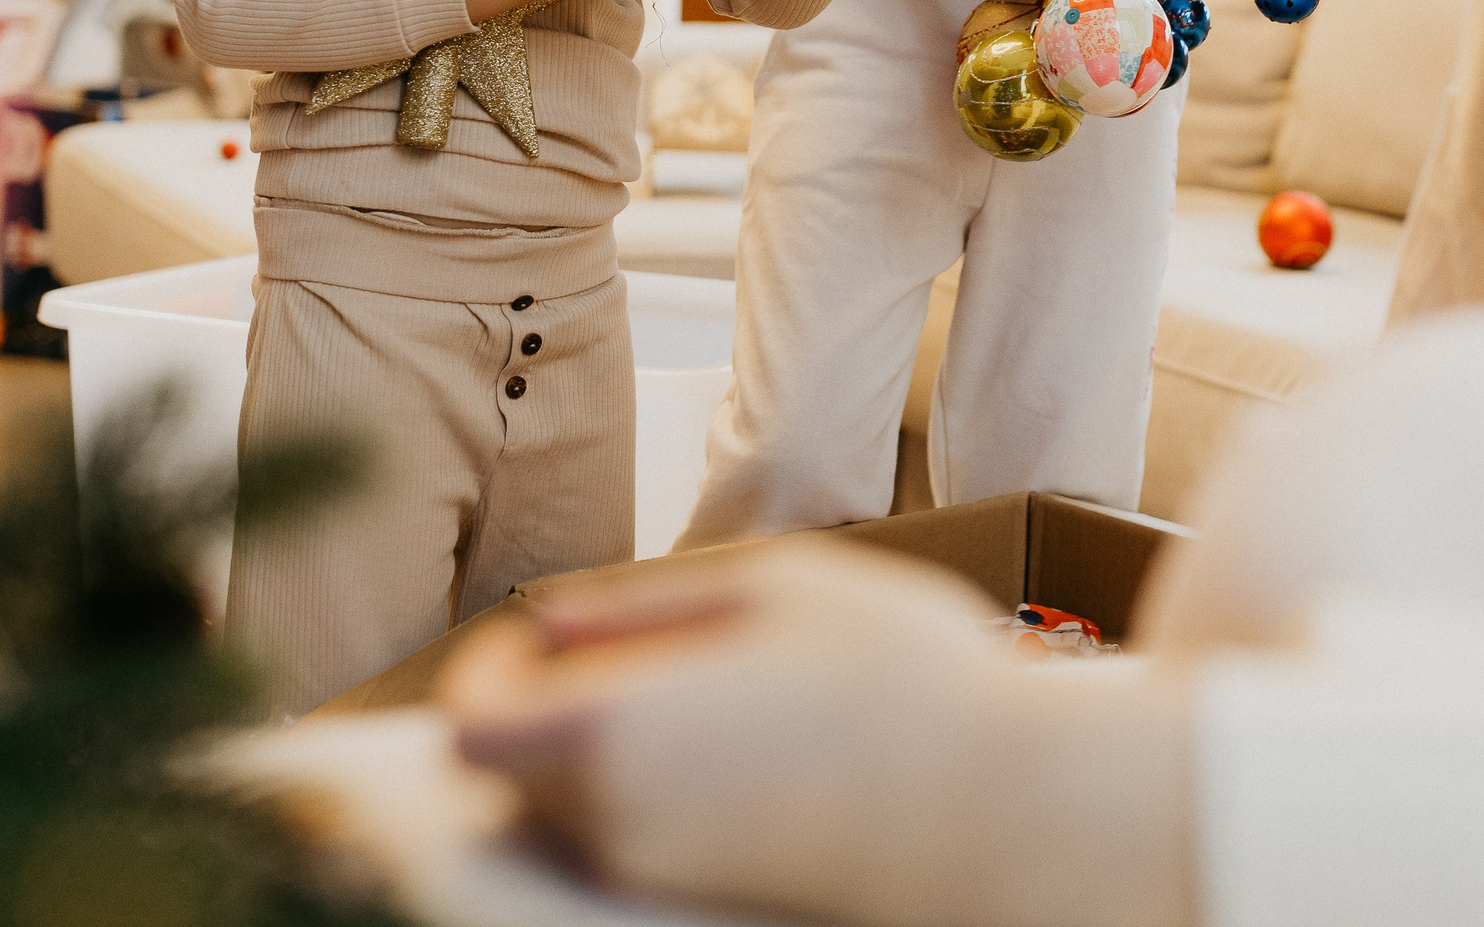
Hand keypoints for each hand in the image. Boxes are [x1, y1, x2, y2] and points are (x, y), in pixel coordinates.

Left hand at [443, 541, 1191, 926]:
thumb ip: (641, 604)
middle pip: (515, 773)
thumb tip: (549, 621)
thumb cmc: (906, 680)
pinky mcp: (709, 898)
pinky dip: (658, 789)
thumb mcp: (777, 587)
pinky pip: (636, 837)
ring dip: (609, 747)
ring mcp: (664, 872)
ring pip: (576, 807)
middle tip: (640, 651)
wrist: (1012, 812)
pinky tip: (748, 746)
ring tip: (716, 694)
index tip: (548, 639)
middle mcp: (621, 820)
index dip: (489, 672)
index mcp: (619, 730)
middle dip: (551, 707)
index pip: (472, 723)